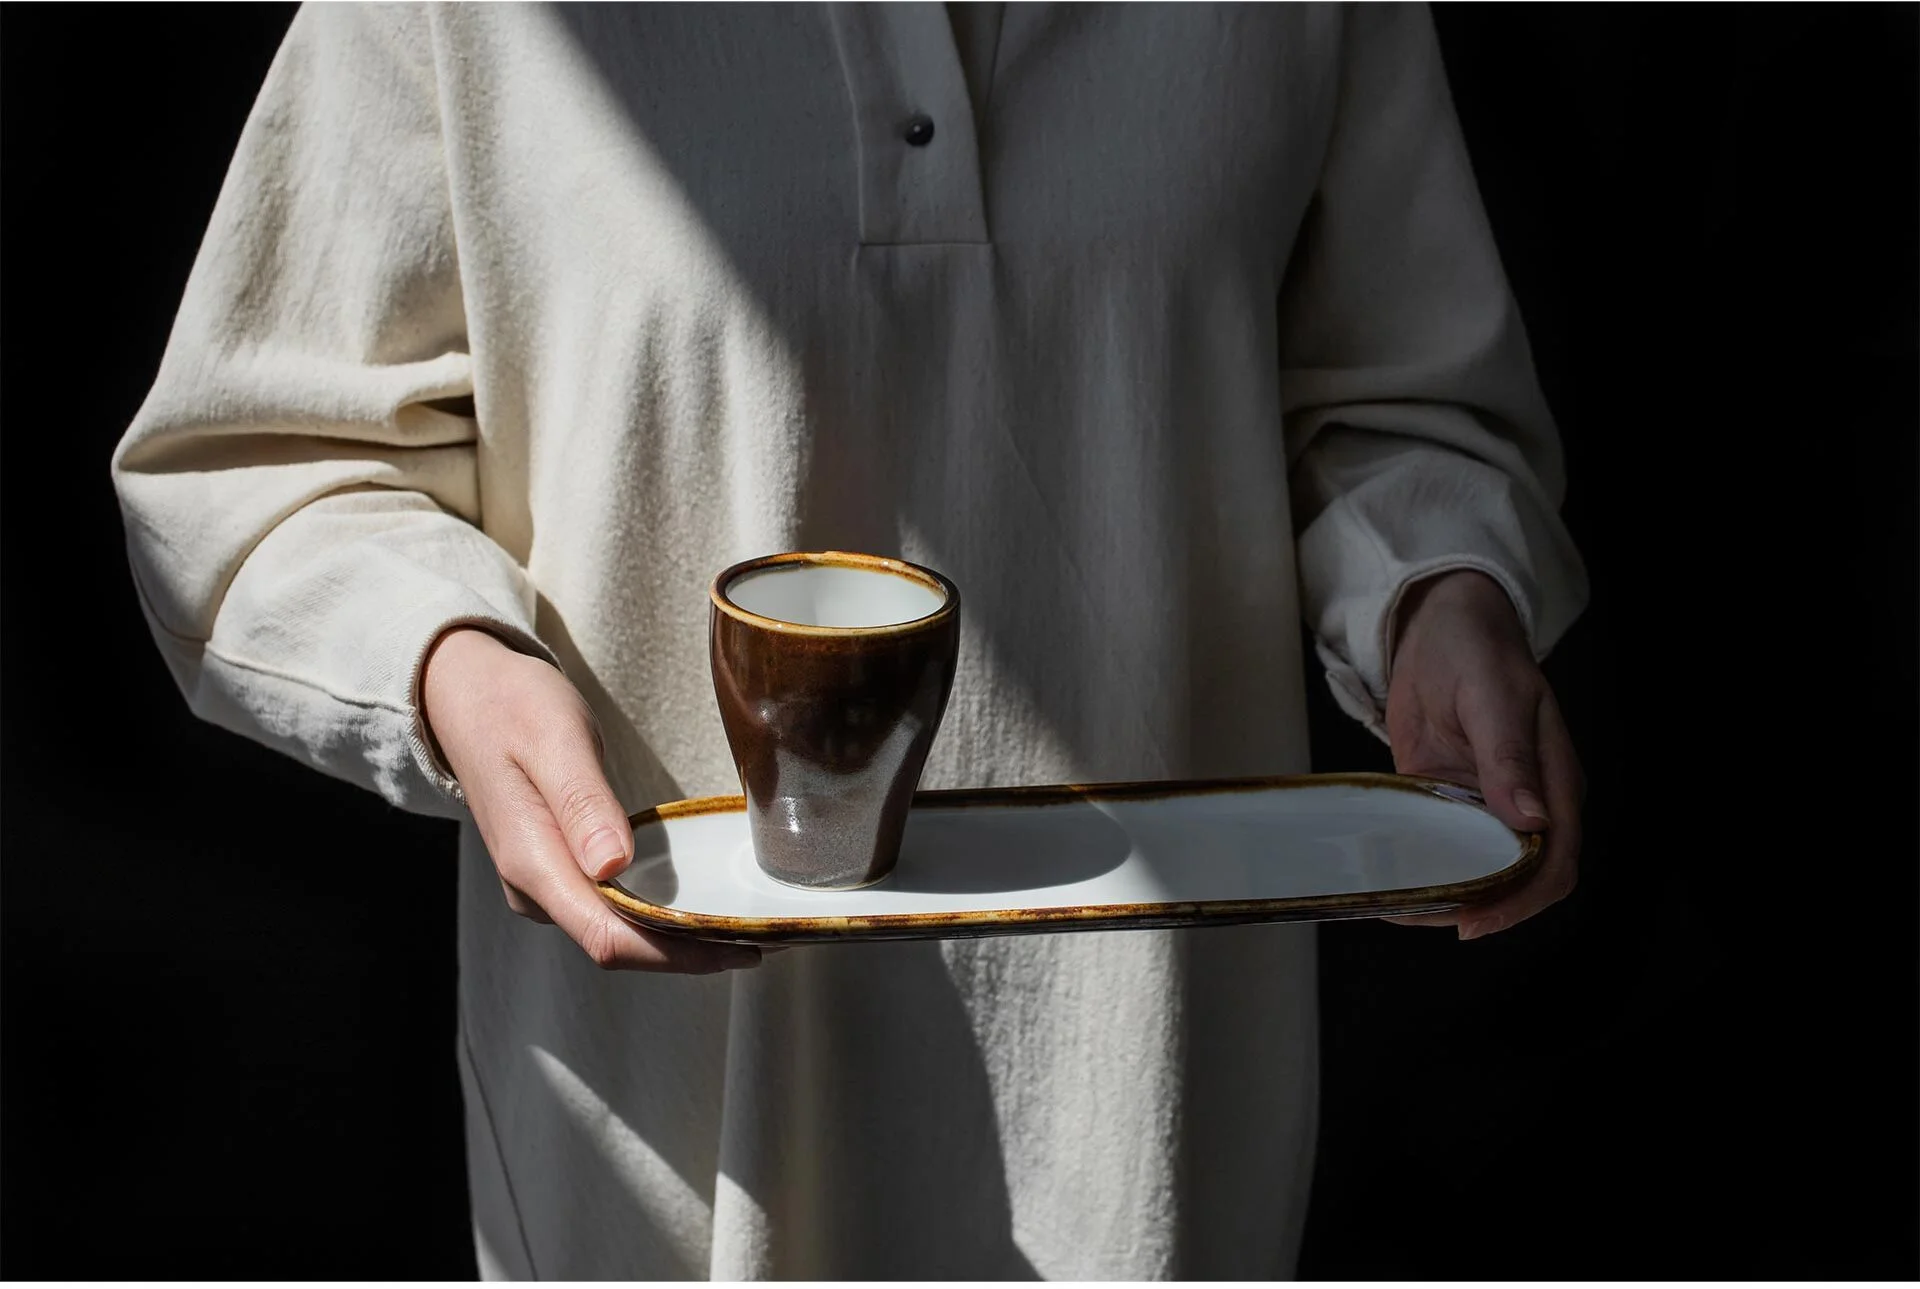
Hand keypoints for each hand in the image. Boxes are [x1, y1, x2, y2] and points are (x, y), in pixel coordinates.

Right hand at [422, 627, 758, 972]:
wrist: (465, 696)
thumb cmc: (512, 706)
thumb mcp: (554, 737)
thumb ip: (582, 801)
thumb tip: (611, 866)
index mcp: (531, 861)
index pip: (609, 936)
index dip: (677, 953)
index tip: (740, 945)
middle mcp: (535, 888)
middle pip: (619, 944)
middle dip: (690, 952)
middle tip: (765, 938)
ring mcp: (544, 885)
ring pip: (617, 932)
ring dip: (679, 939)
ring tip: (745, 927)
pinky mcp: (557, 872)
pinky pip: (612, 909)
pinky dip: (659, 915)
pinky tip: (698, 906)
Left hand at [1383, 570, 1582, 939]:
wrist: (1438, 624)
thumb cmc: (1477, 649)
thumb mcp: (1494, 696)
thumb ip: (1509, 757)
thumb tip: (1533, 818)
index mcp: (1554, 782)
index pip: (1555, 861)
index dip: (1521, 899)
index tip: (1477, 921)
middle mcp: (1524, 803)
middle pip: (1517, 879)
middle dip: (1478, 908)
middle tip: (1421, 917)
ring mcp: (1483, 804)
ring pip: (1477, 869)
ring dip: (1444, 895)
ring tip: (1398, 908)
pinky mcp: (1445, 798)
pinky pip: (1440, 845)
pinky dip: (1421, 867)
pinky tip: (1390, 881)